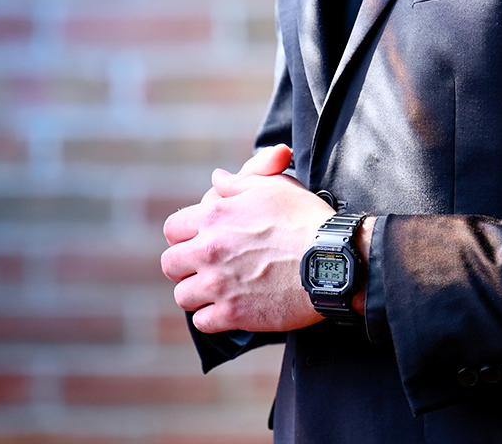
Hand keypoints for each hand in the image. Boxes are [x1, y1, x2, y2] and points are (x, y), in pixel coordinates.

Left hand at [159, 144, 337, 333]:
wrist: (331, 260)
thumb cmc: (305, 218)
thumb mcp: (272, 186)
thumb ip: (239, 181)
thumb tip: (218, 179)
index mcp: (214, 216)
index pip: (172, 229)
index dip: (184, 235)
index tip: (198, 241)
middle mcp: (209, 250)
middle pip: (170, 263)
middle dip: (184, 266)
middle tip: (204, 268)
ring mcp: (219, 284)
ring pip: (182, 296)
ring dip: (197, 294)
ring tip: (216, 290)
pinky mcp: (234, 314)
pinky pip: (202, 323)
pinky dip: (212, 319)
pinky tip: (228, 310)